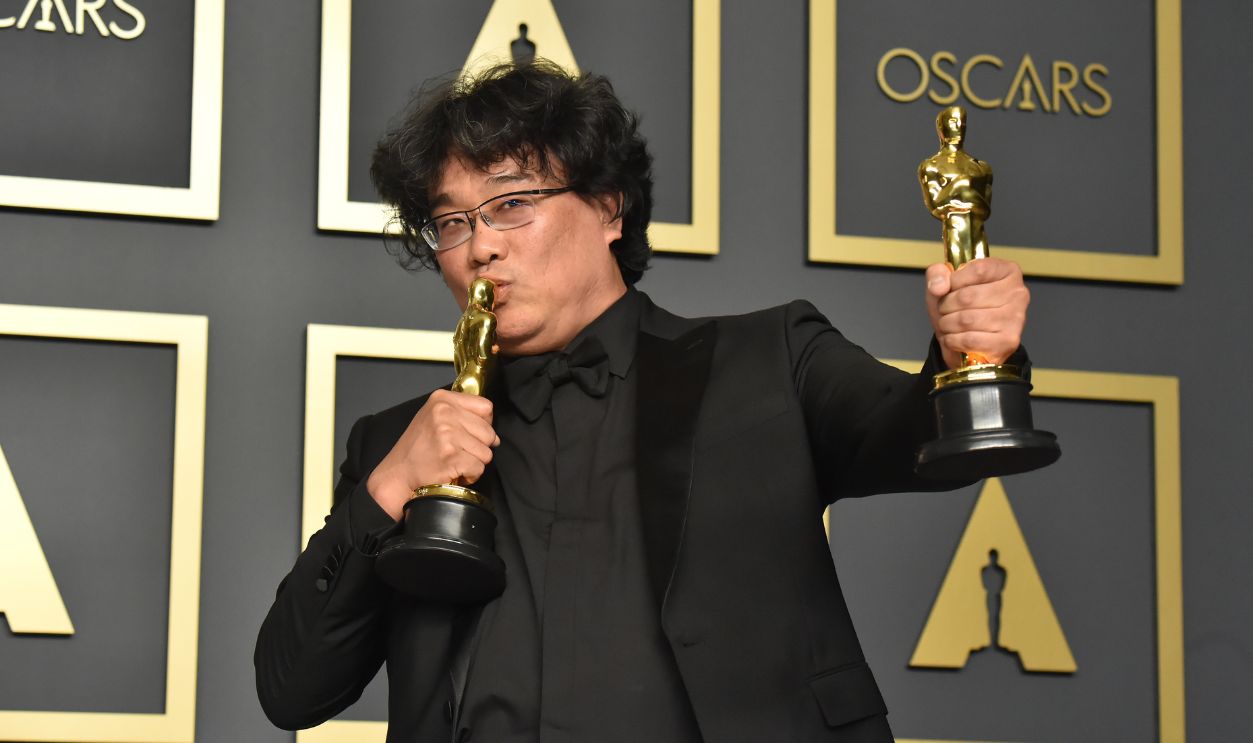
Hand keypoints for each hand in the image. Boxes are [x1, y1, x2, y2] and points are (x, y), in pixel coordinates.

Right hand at [366, 390, 499, 520]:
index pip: (486, 407)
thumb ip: (463, 416)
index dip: (483, 425)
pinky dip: (469, 475)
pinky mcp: (451, 457)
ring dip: (473, 463)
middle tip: (457, 453)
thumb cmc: (418, 448)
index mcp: (442, 399)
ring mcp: (447, 435)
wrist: (398, 474)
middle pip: (489, 432)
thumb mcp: (435, 418)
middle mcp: (444, 413)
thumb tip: (494, 436)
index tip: (468, 435)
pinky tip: (452, 472)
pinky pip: (479, 468)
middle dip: (478, 447)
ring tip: (452, 462)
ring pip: (487, 452)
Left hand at [925, 257, 1028, 369]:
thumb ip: (937, 274)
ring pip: (967, 320)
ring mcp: (1015, 318)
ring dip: (947, 324)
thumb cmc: (960, 307)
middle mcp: (1017, 293)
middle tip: (944, 311)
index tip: (948, 289)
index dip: (954, 281)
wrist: (969, 345)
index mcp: (1007, 271)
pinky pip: (970, 340)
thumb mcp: (946, 283)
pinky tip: (952, 338)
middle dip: (945, 306)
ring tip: (947, 324)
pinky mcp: (1008, 342)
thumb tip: (939, 287)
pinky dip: (952, 340)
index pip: (977, 270)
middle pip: (968, 297)